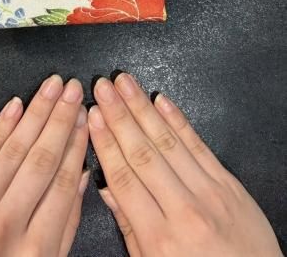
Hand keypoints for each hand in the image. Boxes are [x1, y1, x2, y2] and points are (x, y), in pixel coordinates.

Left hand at [0, 75, 88, 256]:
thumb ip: (66, 224)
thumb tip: (82, 175)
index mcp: (38, 248)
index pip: (64, 183)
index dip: (77, 144)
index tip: (86, 117)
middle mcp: (9, 224)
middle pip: (42, 160)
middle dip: (60, 119)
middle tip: (74, 88)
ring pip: (14, 152)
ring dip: (36, 113)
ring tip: (52, 86)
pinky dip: (0, 128)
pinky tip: (16, 105)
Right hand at [89, 73, 281, 256]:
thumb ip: (130, 227)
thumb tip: (107, 188)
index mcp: (159, 237)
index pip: (123, 178)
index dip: (105, 142)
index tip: (93, 117)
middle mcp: (183, 210)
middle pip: (142, 152)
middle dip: (119, 115)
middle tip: (103, 88)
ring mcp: (208, 192)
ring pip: (167, 141)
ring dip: (142, 107)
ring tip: (125, 84)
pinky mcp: (227, 183)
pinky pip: (198, 144)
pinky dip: (178, 120)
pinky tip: (161, 100)